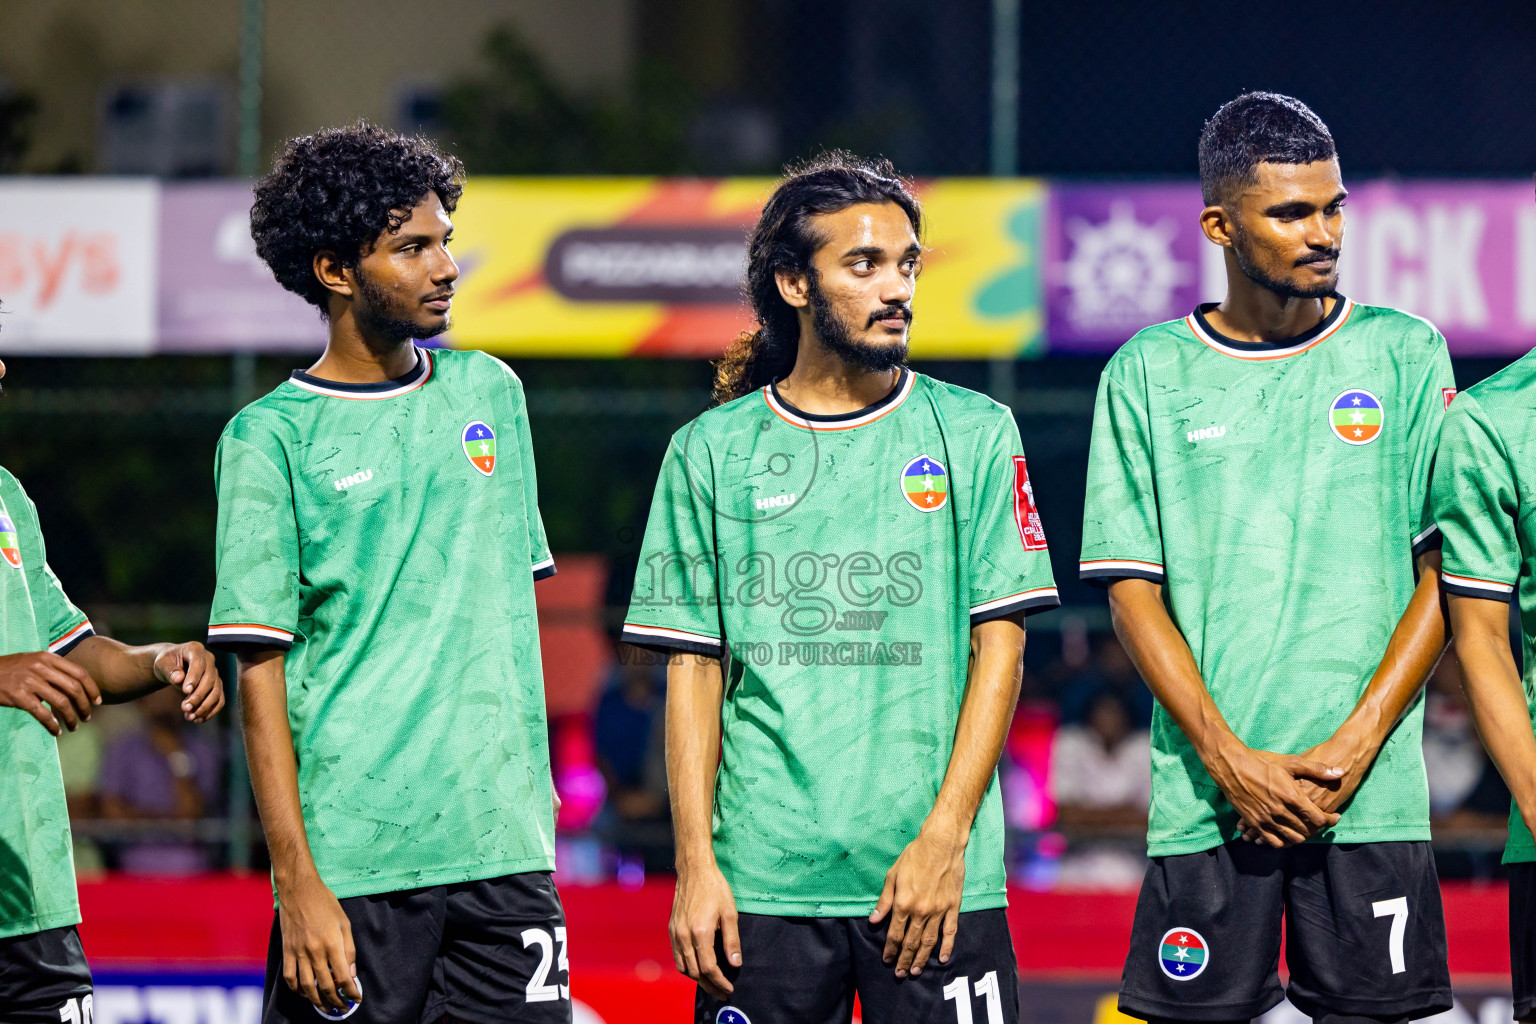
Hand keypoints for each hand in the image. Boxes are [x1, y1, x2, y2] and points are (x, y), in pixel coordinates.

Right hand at [0, 650, 100, 734]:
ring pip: (61, 702)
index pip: (80, 673)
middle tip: (87, 717)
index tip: (98, 701)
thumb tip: (76, 686)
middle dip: (84, 705)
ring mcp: (30, 682)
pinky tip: (56, 731)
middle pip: (74, 688)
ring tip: (74, 727)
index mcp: (48, 658)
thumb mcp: (34, 661)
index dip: (92, 688)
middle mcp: (41, 668)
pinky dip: (52, 724)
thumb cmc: (11, 669)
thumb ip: (53, 669)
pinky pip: (42, 714)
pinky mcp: (19, 696)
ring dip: (71, 717)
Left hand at [153, 643, 223, 722]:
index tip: (185, 691)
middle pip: (210, 680)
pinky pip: (219, 700)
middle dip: (198, 696)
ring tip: (190, 717)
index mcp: (196, 649)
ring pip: (216, 691)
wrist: (172, 665)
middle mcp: (209, 660)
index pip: (199, 664)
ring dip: (204, 706)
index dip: (194, 677)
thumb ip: (169, 670)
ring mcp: (215, 673)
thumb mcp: (162, 664)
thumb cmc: (166, 663)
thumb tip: (179, 678)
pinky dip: (211, 711)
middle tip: (185, 708)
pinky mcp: (216, 685)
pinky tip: (199, 720)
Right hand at [277, 871, 360, 1013]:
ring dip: (317, 1001)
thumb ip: (349, 949)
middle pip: (325, 986)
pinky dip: (297, 990)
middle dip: (336, 1000)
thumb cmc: (325, 903)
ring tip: (326, 1007)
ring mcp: (298, 952)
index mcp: (332, 943)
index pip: (343, 977)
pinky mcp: (287, 951)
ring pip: (306, 987)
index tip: (356, 999)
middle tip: (342, 1008)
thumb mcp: (344, 922)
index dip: (351, 992)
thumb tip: (351, 974)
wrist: (299, 891)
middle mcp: (315, 951)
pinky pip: (290, 977)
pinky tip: (305, 993)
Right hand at [670, 859, 740, 998]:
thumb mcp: (730, 913)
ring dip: (697, 979)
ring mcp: (675, 933)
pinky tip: (697, 967)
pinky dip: (687, 967)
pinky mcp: (672, 929)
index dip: (720, 982)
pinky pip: (677, 956)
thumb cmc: (715, 889)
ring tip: (711, 983)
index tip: (729, 988)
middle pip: (695, 972)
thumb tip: (736, 963)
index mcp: (700, 933)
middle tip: (722, 992)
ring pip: (683, 967)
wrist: (694, 870)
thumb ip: (732, 940)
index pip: (709, 968)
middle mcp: (684, 936)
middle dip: (709, 985)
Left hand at [870, 824, 966, 977]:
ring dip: (921, 958)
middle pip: (910, 942)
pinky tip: (942, 958)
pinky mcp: (953, 907)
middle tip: (900, 973)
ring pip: (929, 941)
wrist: (941, 844)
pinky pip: (950, 932)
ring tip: (915, 971)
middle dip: (903, 959)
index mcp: (903, 903)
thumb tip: (874, 920)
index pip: (894, 934)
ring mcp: (938, 911)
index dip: (890, 949)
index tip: (887, 960)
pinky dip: (947, 947)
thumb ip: (884, 900)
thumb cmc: (914, 856)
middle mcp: (921, 911)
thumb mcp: (892, 875)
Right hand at [1238, 732, 1376, 840]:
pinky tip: (1284, 833)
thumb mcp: (1290, 762)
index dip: (1330, 820)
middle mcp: (1280, 811)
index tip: (1333, 817)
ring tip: (1303, 828)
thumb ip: (1316, 769)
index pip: (1319, 818)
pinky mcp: (1254, 822)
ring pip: (1292, 839)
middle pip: (1307, 830)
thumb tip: (1340, 772)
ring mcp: (1266, 819)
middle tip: (1318, 823)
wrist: (1231, 765)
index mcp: (1292, 796)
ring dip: (1301, 836)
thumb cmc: (1261, 761)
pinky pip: (1273, 841)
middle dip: (1316, 828)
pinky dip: (1282, 841)